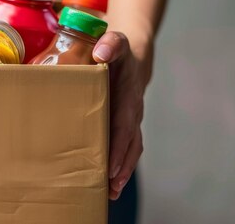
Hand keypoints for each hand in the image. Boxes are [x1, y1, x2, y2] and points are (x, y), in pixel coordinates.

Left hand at [93, 31, 149, 199]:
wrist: (132, 52)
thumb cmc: (117, 49)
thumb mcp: (115, 41)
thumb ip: (110, 44)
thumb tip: (102, 53)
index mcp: (128, 96)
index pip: (123, 125)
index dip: (118, 146)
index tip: (109, 165)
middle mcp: (132, 111)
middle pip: (129, 144)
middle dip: (121, 167)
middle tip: (110, 188)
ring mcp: (130, 119)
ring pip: (129, 149)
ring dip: (121, 170)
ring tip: (110, 192)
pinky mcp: (124, 123)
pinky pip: (125, 146)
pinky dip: (119, 163)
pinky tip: (109, 180)